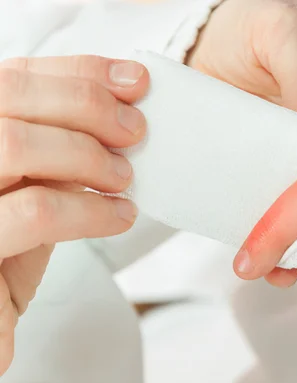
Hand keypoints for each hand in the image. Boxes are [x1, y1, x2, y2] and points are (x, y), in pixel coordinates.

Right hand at [0, 55, 147, 373]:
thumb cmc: (9, 249)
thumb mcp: (33, 185)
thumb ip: (57, 146)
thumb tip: (123, 111)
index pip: (11, 76)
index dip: (78, 71)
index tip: (135, 82)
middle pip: (8, 94)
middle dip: (86, 104)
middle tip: (135, 131)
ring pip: (15, 144)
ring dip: (86, 154)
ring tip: (123, 179)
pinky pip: (35, 211)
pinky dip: (90, 210)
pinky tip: (119, 217)